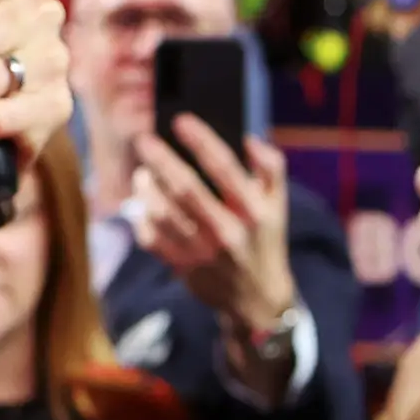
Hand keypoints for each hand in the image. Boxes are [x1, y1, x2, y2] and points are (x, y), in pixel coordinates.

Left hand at [137, 116, 299, 336]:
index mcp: (254, 212)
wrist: (256, 299)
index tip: (181, 121)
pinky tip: (143, 203)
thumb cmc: (264, 240)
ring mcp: (203, 252)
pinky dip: (141, 217)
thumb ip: (270, 168)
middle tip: (143, 140)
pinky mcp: (183, 267)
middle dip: (161, 161)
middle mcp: (228, 232)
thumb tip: (249, 138)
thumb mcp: (277, 205)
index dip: (201, 141)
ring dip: (147, 188)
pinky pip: (151, 238)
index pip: (225, 169)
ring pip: (163, 213)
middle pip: (186, 189)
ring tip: (142, 172)